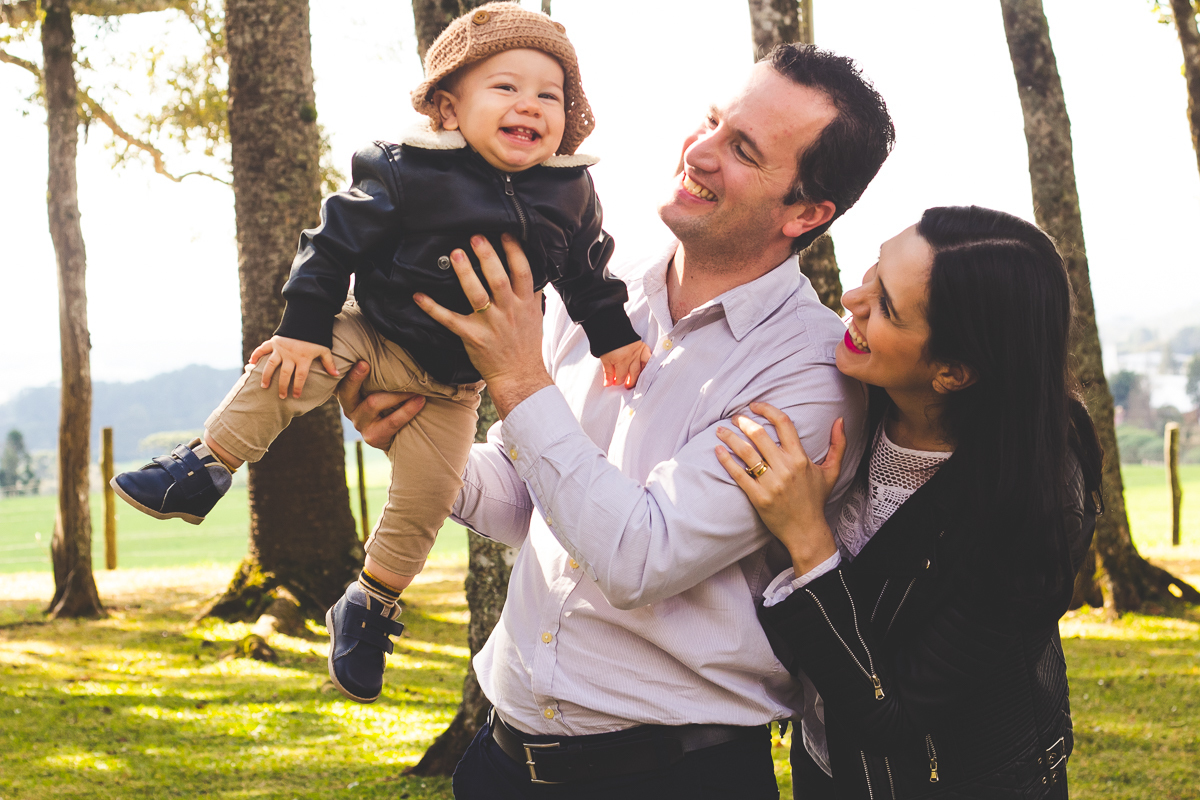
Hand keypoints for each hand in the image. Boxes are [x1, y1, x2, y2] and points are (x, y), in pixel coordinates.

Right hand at [248, 335, 337, 398]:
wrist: (306, 319)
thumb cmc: (316, 337)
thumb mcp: (324, 349)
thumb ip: (329, 363)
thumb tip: (337, 375)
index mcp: (303, 358)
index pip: (300, 377)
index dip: (297, 388)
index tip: (295, 396)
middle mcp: (290, 355)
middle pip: (284, 374)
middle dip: (282, 387)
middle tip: (281, 396)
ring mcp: (280, 349)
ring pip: (271, 365)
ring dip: (266, 376)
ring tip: (263, 386)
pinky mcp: (274, 342)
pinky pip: (262, 349)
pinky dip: (256, 355)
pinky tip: (251, 363)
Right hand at [335, 361, 425, 450]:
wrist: (396, 438)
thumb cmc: (389, 406)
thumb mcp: (378, 390)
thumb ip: (377, 377)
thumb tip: (390, 349)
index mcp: (348, 395)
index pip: (341, 381)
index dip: (346, 371)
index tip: (358, 360)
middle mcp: (349, 409)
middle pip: (347, 391)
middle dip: (356, 377)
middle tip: (366, 363)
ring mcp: (360, 424)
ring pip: (373, 403)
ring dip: (396, 393)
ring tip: (415, 387)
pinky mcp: (373, 437)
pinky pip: (392, 421)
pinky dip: (408, 409)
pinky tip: (420, 400)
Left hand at [413, 234, 552, 417]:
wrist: (520, 376)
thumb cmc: (526, 345)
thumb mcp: (535, 316)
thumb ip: (532, 292)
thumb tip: (531, 267)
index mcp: (525, 303)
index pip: (522, 272)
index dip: (515, 251)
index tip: (506, 233)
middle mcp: (508, 311)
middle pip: (498, 279)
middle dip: (487, 257)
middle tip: (476, 238)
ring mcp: (490, 324)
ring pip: (476, 295)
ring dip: (466, 274)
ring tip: (455, 254)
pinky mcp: (472, 336)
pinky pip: (449, 320)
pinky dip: (432, 308)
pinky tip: (419, 296)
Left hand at [600, 341, 652, 388]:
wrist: (612, 328)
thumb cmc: (607, 344)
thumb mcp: (604, 358)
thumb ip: (608, 372)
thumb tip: (608, 384)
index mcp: (621, 360)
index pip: (621, 377)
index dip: (617, 381)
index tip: (614, 383)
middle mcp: (631, 358)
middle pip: (633, 374)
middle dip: (630, 382)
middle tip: (627, 386)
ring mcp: (638, 352)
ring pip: (642, 368)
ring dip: (640, 376)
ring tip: (637, 381)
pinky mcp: (643, 347)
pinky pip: (649, 358)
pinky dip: (649, 364)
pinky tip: (647, 370)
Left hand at [715, 402, 846, 573]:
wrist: (806, 530)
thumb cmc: (816, 499)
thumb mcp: (832, 471)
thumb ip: (838, 445)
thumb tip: (840, 420)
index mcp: (800, 459)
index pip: (783, 424)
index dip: (767, 410)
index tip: (755, 405)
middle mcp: (785, 468)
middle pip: (759, 435)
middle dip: (743, 422)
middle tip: (734, 417)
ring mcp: (771, 483)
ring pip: (746, 453)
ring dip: (730, 438)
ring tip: (720, 430)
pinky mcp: (758, 497)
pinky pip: (738, 474)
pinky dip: (726, 460)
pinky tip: (718, 450)